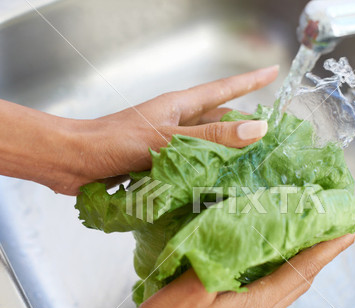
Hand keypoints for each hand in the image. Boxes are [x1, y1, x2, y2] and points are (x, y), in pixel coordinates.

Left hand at [0, 66, 277, 194]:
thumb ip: (211, 137)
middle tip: (271, 136)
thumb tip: (256, 129)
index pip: (224, 90)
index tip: (273, 71)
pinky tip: (219, 184)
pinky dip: (207, 172)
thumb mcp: (169, 138)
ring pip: (208, 144)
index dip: (250, 81)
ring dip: (227, 153)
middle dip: (245, 125)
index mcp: (180, 106)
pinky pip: (192, 164)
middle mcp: (178, 123)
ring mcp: (169, 143)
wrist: (76, 162)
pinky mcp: (160, 163)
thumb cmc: (115, 142)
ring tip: (252, 164)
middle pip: (220, 120)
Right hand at [61, 226, 354, 307]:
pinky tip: (275, 262)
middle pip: (302, 282)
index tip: (353, 230)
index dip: (328, 250)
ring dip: (306, 264)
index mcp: (254, 306)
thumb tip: (244, 237)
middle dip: (325, 256)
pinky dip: (284, 273)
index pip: (301, 272)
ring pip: (289, 288)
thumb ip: (221, 261)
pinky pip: (272, 292)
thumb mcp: (191, 287)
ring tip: (317, 242)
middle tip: (341, 231)